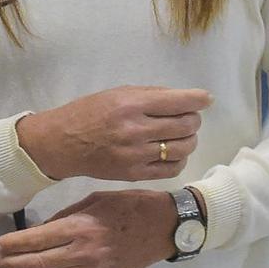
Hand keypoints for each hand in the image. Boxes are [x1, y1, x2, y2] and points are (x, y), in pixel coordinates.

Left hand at [0, 191, 177, 267]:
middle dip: (13, 264)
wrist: (164, 225)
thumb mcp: (95, 199)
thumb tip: (42, 230)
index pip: (38, 238)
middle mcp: (82, 252)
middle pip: (39, 262)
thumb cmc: (130, 205)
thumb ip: (67, 214)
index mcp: (80, 226)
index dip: (14, 244)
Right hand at [15, 86, 210, 182]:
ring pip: (183, 148)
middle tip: (190, 117)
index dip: (199, 99)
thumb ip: (152, 95)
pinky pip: (172, 169)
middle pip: (186, 126)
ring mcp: (136, 155)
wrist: (63, 143)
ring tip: (182, 135)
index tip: (206, 99)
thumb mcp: (118, 93)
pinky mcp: (134, 174)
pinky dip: (179, 159)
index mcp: (131, 104)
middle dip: (194, 119)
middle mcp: (135, 130)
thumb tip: (186, 98)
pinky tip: (172, 152)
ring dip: (190, 139)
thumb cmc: (90, 112)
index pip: (178, 101)